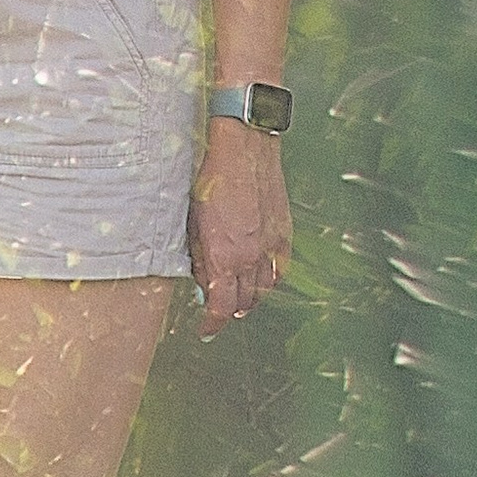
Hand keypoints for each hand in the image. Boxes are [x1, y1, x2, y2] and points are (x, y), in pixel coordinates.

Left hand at [187, 121, 290, 334]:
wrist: (244, 148)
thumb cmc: (212, 178)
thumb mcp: (193, 220)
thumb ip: (198, 255)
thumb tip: (200, 279)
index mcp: (222, 256)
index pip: (221, 308)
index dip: (212, 323)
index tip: (206, 328)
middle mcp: (249, 258)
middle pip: (243, 303)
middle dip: (229, 311)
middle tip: (218, 309)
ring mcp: (270, 247)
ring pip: (264, 290)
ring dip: (250, 298)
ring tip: (238, 295)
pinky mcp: (283, 234)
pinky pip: (279, 270)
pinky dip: (269, 279)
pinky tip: (261, 277)